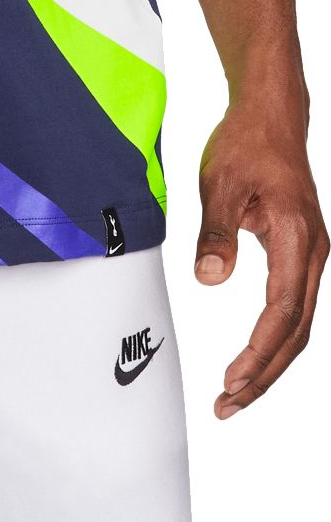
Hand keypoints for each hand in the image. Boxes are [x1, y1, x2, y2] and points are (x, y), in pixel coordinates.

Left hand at [195, 95, 327, 418]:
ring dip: (270, 362)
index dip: (258, 352)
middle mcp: (313, 253)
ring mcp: (311, 255)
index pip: (282, 312)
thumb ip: (215, 233)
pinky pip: (294, 308)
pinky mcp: (301, 254)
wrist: (271, 116)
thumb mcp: (219, 182)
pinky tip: (255, 357)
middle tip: (228, 405)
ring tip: (236, 393)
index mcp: (297, 238)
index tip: (231, 380)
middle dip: (264, 374)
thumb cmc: (246, 143)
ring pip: (299, 324)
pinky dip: (275, 339)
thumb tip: (209, 280)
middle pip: (297, 332)